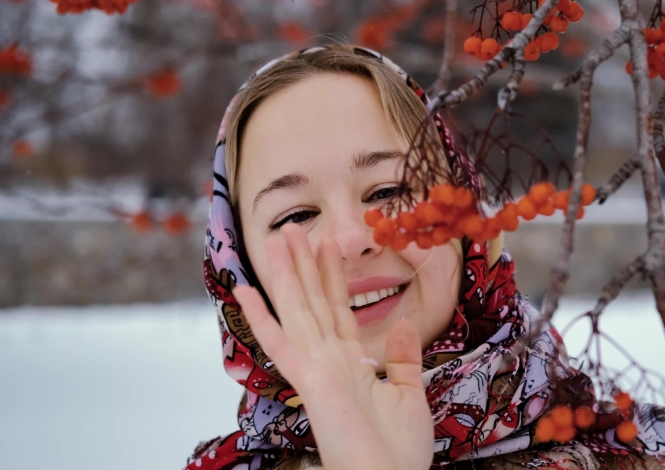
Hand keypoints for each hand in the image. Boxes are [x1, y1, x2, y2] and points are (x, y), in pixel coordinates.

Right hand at [233, 224, 432, 469]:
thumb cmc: (399, 451)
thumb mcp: (410, 394)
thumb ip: (403, 359)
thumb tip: (403, 324)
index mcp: (350, 362)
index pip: (337, 308)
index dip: (331, 275)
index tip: (326, 243)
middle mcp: (329, 360)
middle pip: (312, 301)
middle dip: (303, 263)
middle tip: (293, 227)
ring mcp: (317, 369)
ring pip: (296, 311)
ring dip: (286, 274)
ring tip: (277, 237)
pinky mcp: (310, 382)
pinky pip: (282, 343)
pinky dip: (262, 317)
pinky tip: (245, 291)